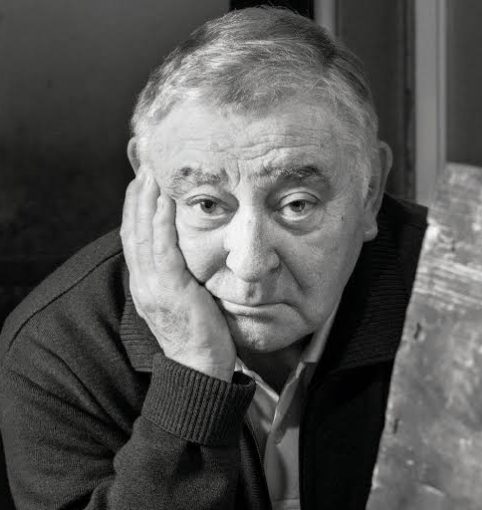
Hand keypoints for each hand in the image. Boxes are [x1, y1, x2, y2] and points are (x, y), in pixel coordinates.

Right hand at [120, 167, 235, 381]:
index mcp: (145, 284)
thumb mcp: (181, 300)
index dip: (134, 208)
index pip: (134, 238)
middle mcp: (143, 282)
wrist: (200, 368)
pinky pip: (162, 250)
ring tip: (151, 173)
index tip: (141, 182)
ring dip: (145, 201)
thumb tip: (184, 255)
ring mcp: (153, 286)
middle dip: (136, 196)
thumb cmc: (197, 333)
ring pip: (143, 236)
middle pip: (133, 231)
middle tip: (143, 165)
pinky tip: (162, 201)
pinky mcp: (170, 290)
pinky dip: (159, 223)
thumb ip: (176, 276)